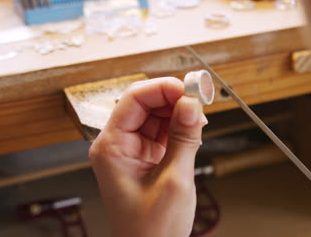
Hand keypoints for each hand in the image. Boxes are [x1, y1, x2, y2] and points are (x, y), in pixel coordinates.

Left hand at [89, 77, 207, 236]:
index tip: (189, 88)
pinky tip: (193, 130)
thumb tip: (191, 105)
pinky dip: (179, 127)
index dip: (162, 89)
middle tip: (199, 101)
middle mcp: (118, 144)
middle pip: (145, 104)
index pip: (133, 99)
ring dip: (178, 113)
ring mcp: (132, 150)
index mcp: (111, 147)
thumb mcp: (174, 180)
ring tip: (199, 119)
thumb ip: (183, 138)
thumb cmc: (151, 229)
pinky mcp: (146, 157)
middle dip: (173, 100)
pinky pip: (163, 131)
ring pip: (156, 116)